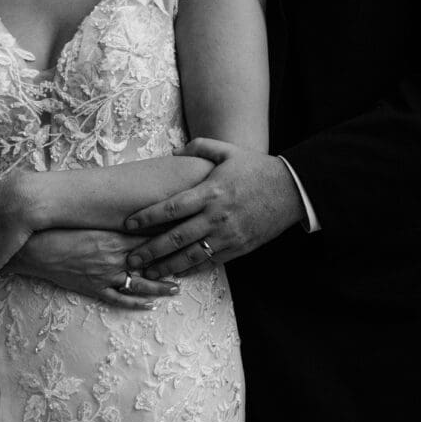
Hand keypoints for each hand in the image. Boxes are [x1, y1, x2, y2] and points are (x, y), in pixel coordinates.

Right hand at [8, 229, 179, 309]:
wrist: (34, 250)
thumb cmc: (57, 230)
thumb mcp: (88, 220)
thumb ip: (110, 219)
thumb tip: (130, 213)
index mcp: (113, 238)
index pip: (149, 237)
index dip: (169, 236)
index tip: (187, 232)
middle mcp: (114, 258)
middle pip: (151, 261)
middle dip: (172, 261)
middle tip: (192, 261)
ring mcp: (105, 276)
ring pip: (141, 283)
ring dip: (161, 286)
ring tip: (177, 287)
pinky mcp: (95, 289)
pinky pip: (119, 299)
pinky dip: (136, 303)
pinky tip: (150, 305)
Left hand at [124, 139, 304, 277]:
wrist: (293, 191)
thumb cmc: (257, 169)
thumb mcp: (229, 151)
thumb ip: (199, 147)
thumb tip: (173, 153)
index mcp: (210, 192)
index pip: (171, 208)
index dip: (147, 217)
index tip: (128, 224)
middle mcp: (216, 217)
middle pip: (175, 238)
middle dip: (150, 251)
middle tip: (129, 260)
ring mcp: (227, 236)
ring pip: (190, 256)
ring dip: (166, 266)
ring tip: (147, 273)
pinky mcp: (238, 248)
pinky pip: (210, 263)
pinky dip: (191, 270)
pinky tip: (175, 274)